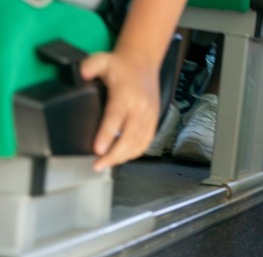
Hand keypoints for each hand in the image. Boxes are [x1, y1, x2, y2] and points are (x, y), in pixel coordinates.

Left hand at [81, 45, 159, 170]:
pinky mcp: (154, 121)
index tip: (97, 149)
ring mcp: (149, 116)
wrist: (144, 63)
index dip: (107, 135)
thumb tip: (82, 75)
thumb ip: (89, 66)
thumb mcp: (102, 59)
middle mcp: (140, 108)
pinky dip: (135, 152)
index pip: (116, 118)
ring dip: (123, 156)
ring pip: (138, 143)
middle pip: (128, 137)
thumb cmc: (121, 65)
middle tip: (98, 165)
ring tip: (107, 164)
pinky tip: (122, 157)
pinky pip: (146, 141)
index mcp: (126, 95)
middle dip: (113, 154)